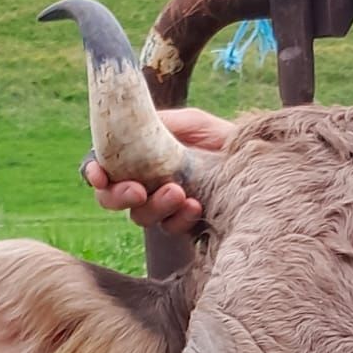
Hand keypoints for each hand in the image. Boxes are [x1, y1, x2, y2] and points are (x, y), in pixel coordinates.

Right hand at [83, 107, 233, 231]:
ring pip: (141, 217)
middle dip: (120, 196)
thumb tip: (135, 126)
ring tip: (178, 192)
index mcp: (136, 158)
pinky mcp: (186, 226)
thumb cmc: (220, 138)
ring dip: (155, 205)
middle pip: (112, 199)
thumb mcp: (192, 123)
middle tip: (138, 190)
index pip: (104, 168)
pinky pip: (172, 229)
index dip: (93, 173)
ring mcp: (164, 209)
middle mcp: (144, 185)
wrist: (258, 159)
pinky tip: (195, 205)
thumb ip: (162, 124)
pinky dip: (180, 218)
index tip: (98, 175)